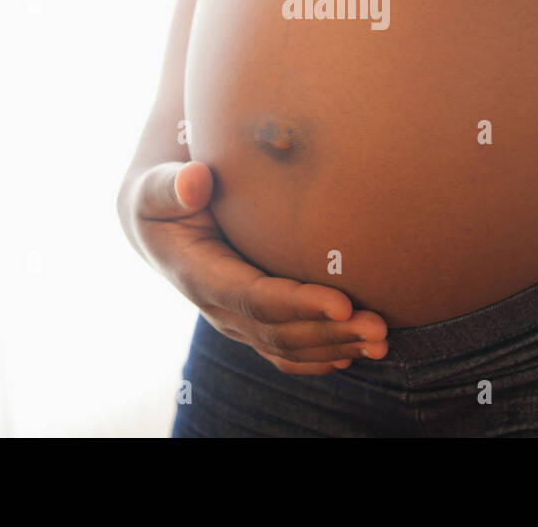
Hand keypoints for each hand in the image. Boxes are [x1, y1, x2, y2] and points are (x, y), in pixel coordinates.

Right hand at [120, 161, 388, 373]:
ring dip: (337, 347)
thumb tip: (196, 180)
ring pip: (289, 348)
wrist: (156, 223)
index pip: (254, 298)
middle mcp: (218, 308)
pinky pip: (287, 352)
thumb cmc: (162, 196)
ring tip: (382, 340)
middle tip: (379, 327)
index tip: (343, 302)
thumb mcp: (155, 188)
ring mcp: (236, 321)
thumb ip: (171, 185)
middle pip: (279, 333)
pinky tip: (356, 352)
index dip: (298, 304)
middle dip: (330, 333)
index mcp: (198, 276)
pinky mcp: (252, 322)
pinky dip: (323, 357)